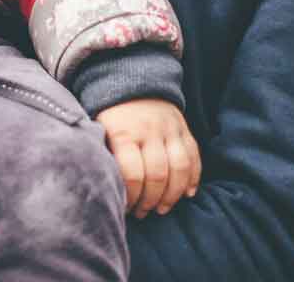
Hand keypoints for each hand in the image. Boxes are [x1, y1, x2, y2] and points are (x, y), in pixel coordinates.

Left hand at [95, 98, 201, 218]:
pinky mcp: (184, 129)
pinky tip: (186, 195)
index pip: (132, 173)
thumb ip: (104, 154)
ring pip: (180, 168)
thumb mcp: (98, 129)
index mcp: (123, 132)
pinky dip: (194, 178)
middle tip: (143, 213)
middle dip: (151, 200)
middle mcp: (149, 130)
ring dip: (173, 195)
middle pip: (157, 174)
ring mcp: (170, 129)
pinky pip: (194, 156)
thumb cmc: (111, 115)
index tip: (125, 208)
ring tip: (162, 209)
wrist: (133, 81)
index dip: (131, 196)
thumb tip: (103, 186)